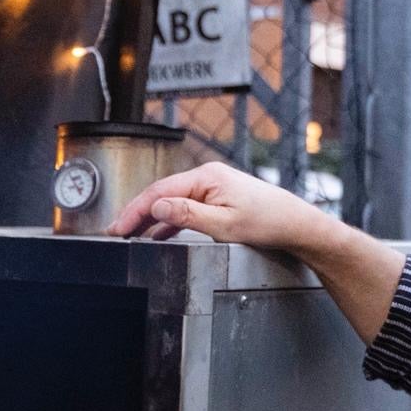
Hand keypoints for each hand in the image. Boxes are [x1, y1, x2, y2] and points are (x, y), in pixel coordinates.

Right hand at [106, 161, 321, 247]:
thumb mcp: (223, 225)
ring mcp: (211, 186)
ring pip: (171, 200)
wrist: (295, 224)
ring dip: (150, 217)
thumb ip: (187, 215)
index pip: (159, 192)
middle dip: (136, 213)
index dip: (135, 210)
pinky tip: (156, 234)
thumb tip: (157, 207)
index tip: (118, 228)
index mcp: (206, 177)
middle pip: (161, 193)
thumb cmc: (266, 222)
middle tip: (115, 232)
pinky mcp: (217, 197)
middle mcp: (207, 176)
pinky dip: (167, 220)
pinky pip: (184, 206)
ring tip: (130, 234)